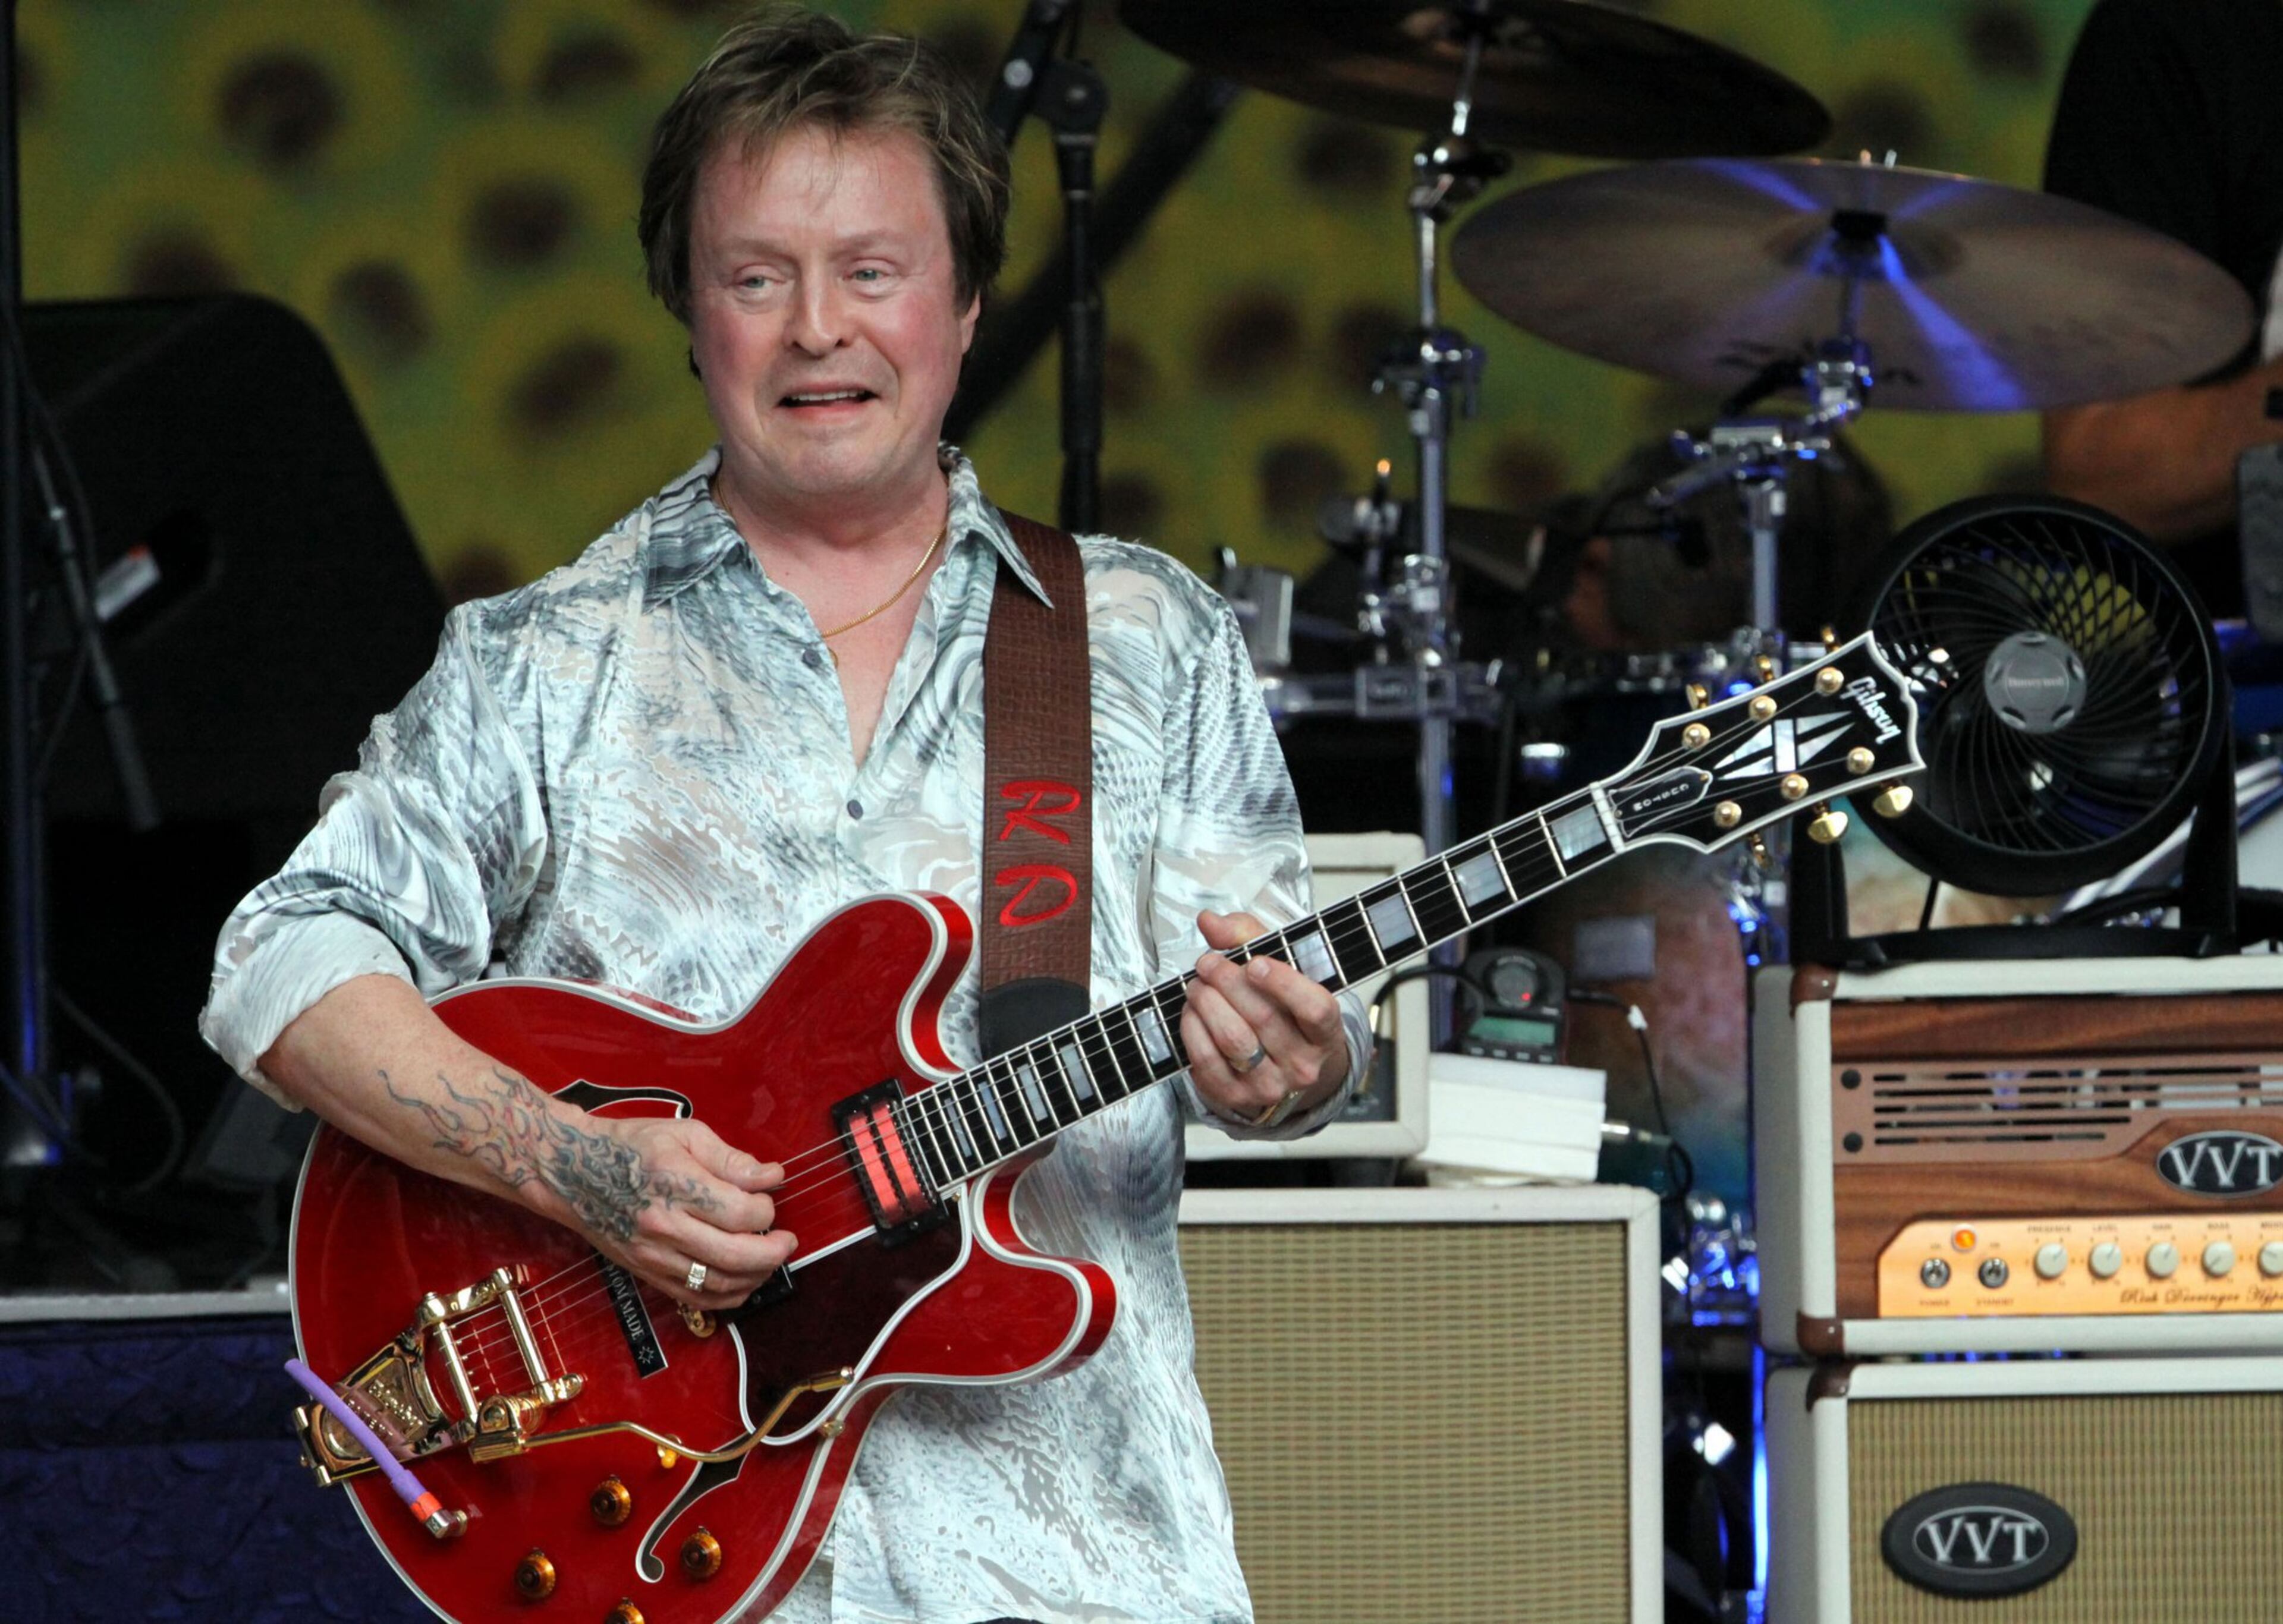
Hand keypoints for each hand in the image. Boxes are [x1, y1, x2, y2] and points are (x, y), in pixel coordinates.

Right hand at [540, 1113, 796, 1309]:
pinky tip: (743, 1282)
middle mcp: (663, 1225)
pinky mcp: (645, 1272)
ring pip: (717, 1284)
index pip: (739, 1213)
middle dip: (773, 1253)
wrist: (570, 1172)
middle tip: (788, 1241)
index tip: (767, 1199)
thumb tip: (771, 1177)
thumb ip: (731, 1159)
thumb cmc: (629, 1147)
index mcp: (675, 1184)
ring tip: (770, 1260)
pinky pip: (694, 1297)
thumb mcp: (684, 1134)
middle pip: (733, 1256)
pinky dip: (726, 1296)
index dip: (766, 1210)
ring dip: (755, 1278)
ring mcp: (652, 1254)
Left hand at [1182, 909, 1349, 1128]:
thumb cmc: (1286, 1011)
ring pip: (1233, 1040)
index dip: (1284, 984)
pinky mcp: (1237, 1098)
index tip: (1255, 963)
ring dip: (1207, 1004)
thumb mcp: (1281, 968)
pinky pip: (1207, 1062)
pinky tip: (1192, 1013)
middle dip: (1227, 981)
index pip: (1315, 1009)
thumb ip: (1247, 937)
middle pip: (1263, 1017)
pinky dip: (1192, 1031)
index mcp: (1326, 1032)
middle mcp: (1304, 1064)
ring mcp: (1271, 1086)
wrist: (1290, 1070)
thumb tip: (1209, 921)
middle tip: (1208, 963)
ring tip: (1198, 986)